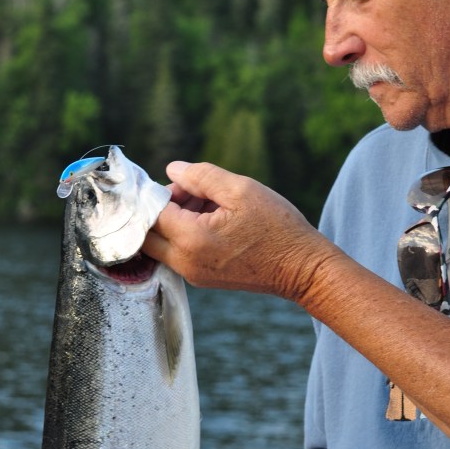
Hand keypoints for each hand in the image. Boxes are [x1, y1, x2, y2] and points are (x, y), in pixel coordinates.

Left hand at [143, 161, 331, 300]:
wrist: (301, 269)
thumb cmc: (277, 228)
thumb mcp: (242, 190)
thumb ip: (201, 176)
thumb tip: (172, 169)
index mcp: (192, 239)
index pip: (151, 212)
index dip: (160, 191)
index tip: (183, 181)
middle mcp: (185, 263)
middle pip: (148, 233)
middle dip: (162, 208)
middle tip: (192, 192)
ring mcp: (193, 275)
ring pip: (162, 244)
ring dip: (175, 221)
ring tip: (210, 204)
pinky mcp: (202, 279)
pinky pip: (178, 254)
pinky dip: (186, 234)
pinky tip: (215, 221)